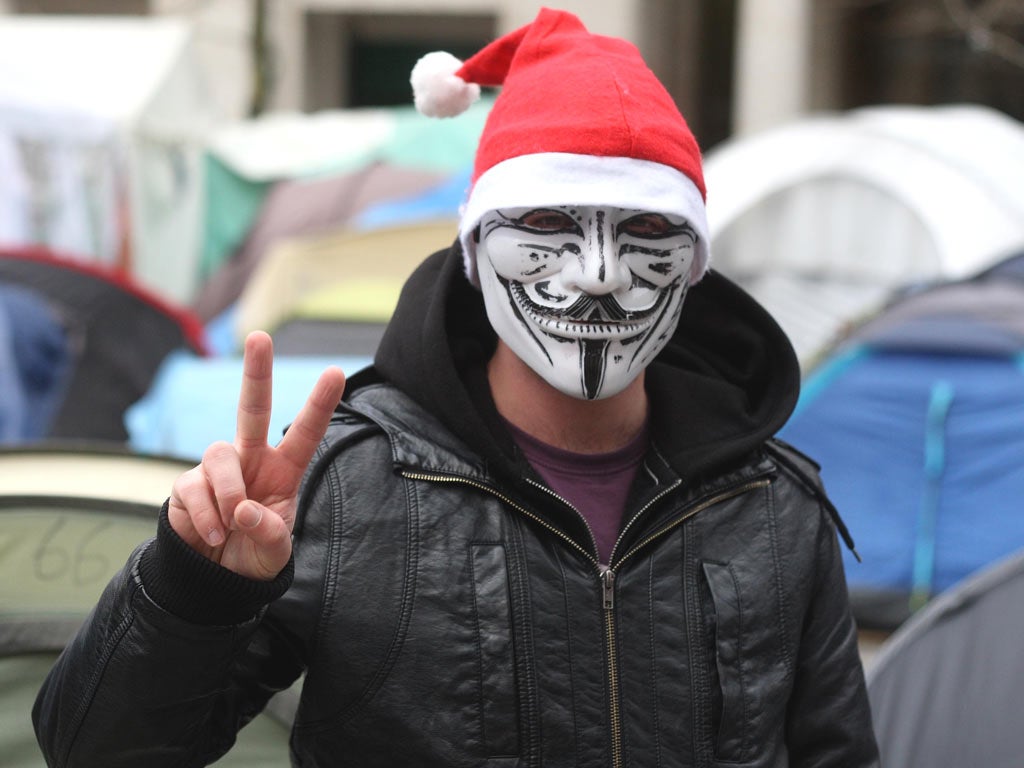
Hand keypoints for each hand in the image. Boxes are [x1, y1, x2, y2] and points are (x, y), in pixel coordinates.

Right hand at [168, 331, 345, 579]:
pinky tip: (214, 537)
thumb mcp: (274, 553)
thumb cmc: (252, 558)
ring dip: (229, 491)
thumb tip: (244, 509)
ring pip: (220, 454)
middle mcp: (252, 460)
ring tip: (231, 525)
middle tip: (260, 337)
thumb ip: (269, 533)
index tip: (336, 372)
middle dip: (256, 372)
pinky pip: (194, 486)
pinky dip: (207, 516)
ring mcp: (219, 470)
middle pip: (253, 409)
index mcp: (283, 471)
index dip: (320, 404)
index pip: (305, 433)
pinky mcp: (188, 485)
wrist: (214, 582)